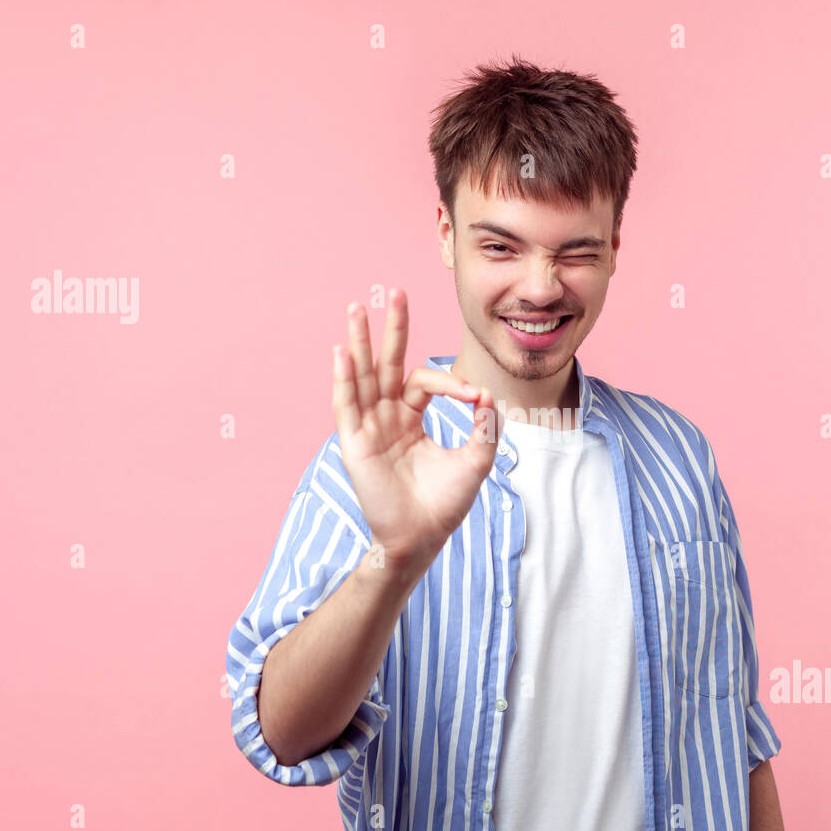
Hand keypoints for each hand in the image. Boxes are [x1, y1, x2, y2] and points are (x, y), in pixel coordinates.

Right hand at [331, 287, 496, 572]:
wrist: (422, 538)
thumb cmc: (445, 504)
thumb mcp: (475, 460)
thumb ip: (484, 428)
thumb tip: (488, 396)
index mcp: (410, 418)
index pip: (424, 381)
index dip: (450, 382)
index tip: (473, 396)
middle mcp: (386, 417)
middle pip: (386, 363)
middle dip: (391, 328)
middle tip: (394, 291)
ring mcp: (368, 428)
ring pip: (362, 376)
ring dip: (359, 342)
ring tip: (357, 307)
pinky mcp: (354, 443)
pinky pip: (347, 406)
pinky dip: (344, 379)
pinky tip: (342, 352)